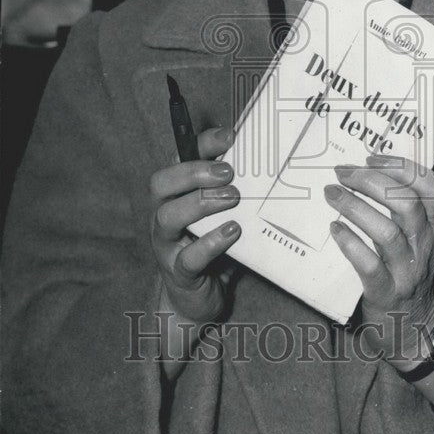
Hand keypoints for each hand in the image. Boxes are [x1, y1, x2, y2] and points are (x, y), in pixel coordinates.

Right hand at [150, 125, 240, 326]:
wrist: (198, 298)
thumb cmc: (213, 245)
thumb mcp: (223, 212)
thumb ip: (235, 188)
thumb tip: (272, 160)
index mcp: (176, 193)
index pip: (179, 158)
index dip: (202, 144)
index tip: (230, 136)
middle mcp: (164, 214)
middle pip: (162, 183)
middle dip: (194, 172)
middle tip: (229, 173)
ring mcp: (167, 244)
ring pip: (168, 217)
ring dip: (201, 203)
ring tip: (233, 199)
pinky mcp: (179, 273)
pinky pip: (187, 258)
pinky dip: (210, 243)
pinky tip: (232, 232)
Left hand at [325, 154, 433, 370]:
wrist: (415, 331)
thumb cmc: (407, 277)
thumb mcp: (415, 241)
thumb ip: (401, 211)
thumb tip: (363, 173)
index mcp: (431, 227)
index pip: (431, 186)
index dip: (401, 166)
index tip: (370, 158)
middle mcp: (423, 245)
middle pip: (406, 203)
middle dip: (371, 181)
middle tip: (342, 173)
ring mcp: (407, 271)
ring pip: (387, 232)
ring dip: (355, 207)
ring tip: (331, 194)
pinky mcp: (387, 294)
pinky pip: (370, 265)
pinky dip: (350, 243)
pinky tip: (334, 230)